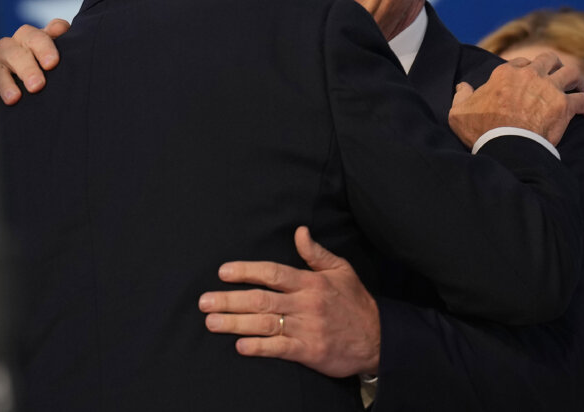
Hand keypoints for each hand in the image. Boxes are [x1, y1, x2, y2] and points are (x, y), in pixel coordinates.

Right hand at [0, 18, 68, 103]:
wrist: (19, 87)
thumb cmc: (43, 69)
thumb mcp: (53, 57)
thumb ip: (61, 42)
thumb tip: (62, 27)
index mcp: (30, 39)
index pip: (36, 37)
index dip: (44, 48)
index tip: (52, 64)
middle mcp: (10, 47)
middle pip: (16, 52)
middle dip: (27, 69)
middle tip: (37, 86)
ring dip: (4, 82)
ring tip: (14, 98)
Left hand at [198, 227, 380, 377]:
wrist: (378, 338)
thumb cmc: (355, 302)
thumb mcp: (340, 270)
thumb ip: (315, 252)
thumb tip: (299, 231)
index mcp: (310, 282)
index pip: (272, 273)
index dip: (246, 271)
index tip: (223, 272)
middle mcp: (305, 304)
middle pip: (261, 299)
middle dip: (230, 300)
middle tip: (204, 302)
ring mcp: (307, 328)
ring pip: (265, 323)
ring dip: (236, 323)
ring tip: (212, 322)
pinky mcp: (310, 352)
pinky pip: (280, 349)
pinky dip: (259, 347)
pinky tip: (240, 346)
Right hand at [449, 51, 583, 146]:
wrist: (506, 147)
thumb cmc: (481, 130)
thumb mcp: (459, 112)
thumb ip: (461, 96)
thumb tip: (462, 87)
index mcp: (506, 73)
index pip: (521, 62)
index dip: (526, 70)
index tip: (528, 81)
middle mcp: (530, 75)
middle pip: (550, 59)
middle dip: (555, 66)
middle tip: (557, 79)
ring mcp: (549, 89)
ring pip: (572, 73)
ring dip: (577, 81)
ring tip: (577, 90)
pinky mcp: (564, 106)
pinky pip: (583, 100)